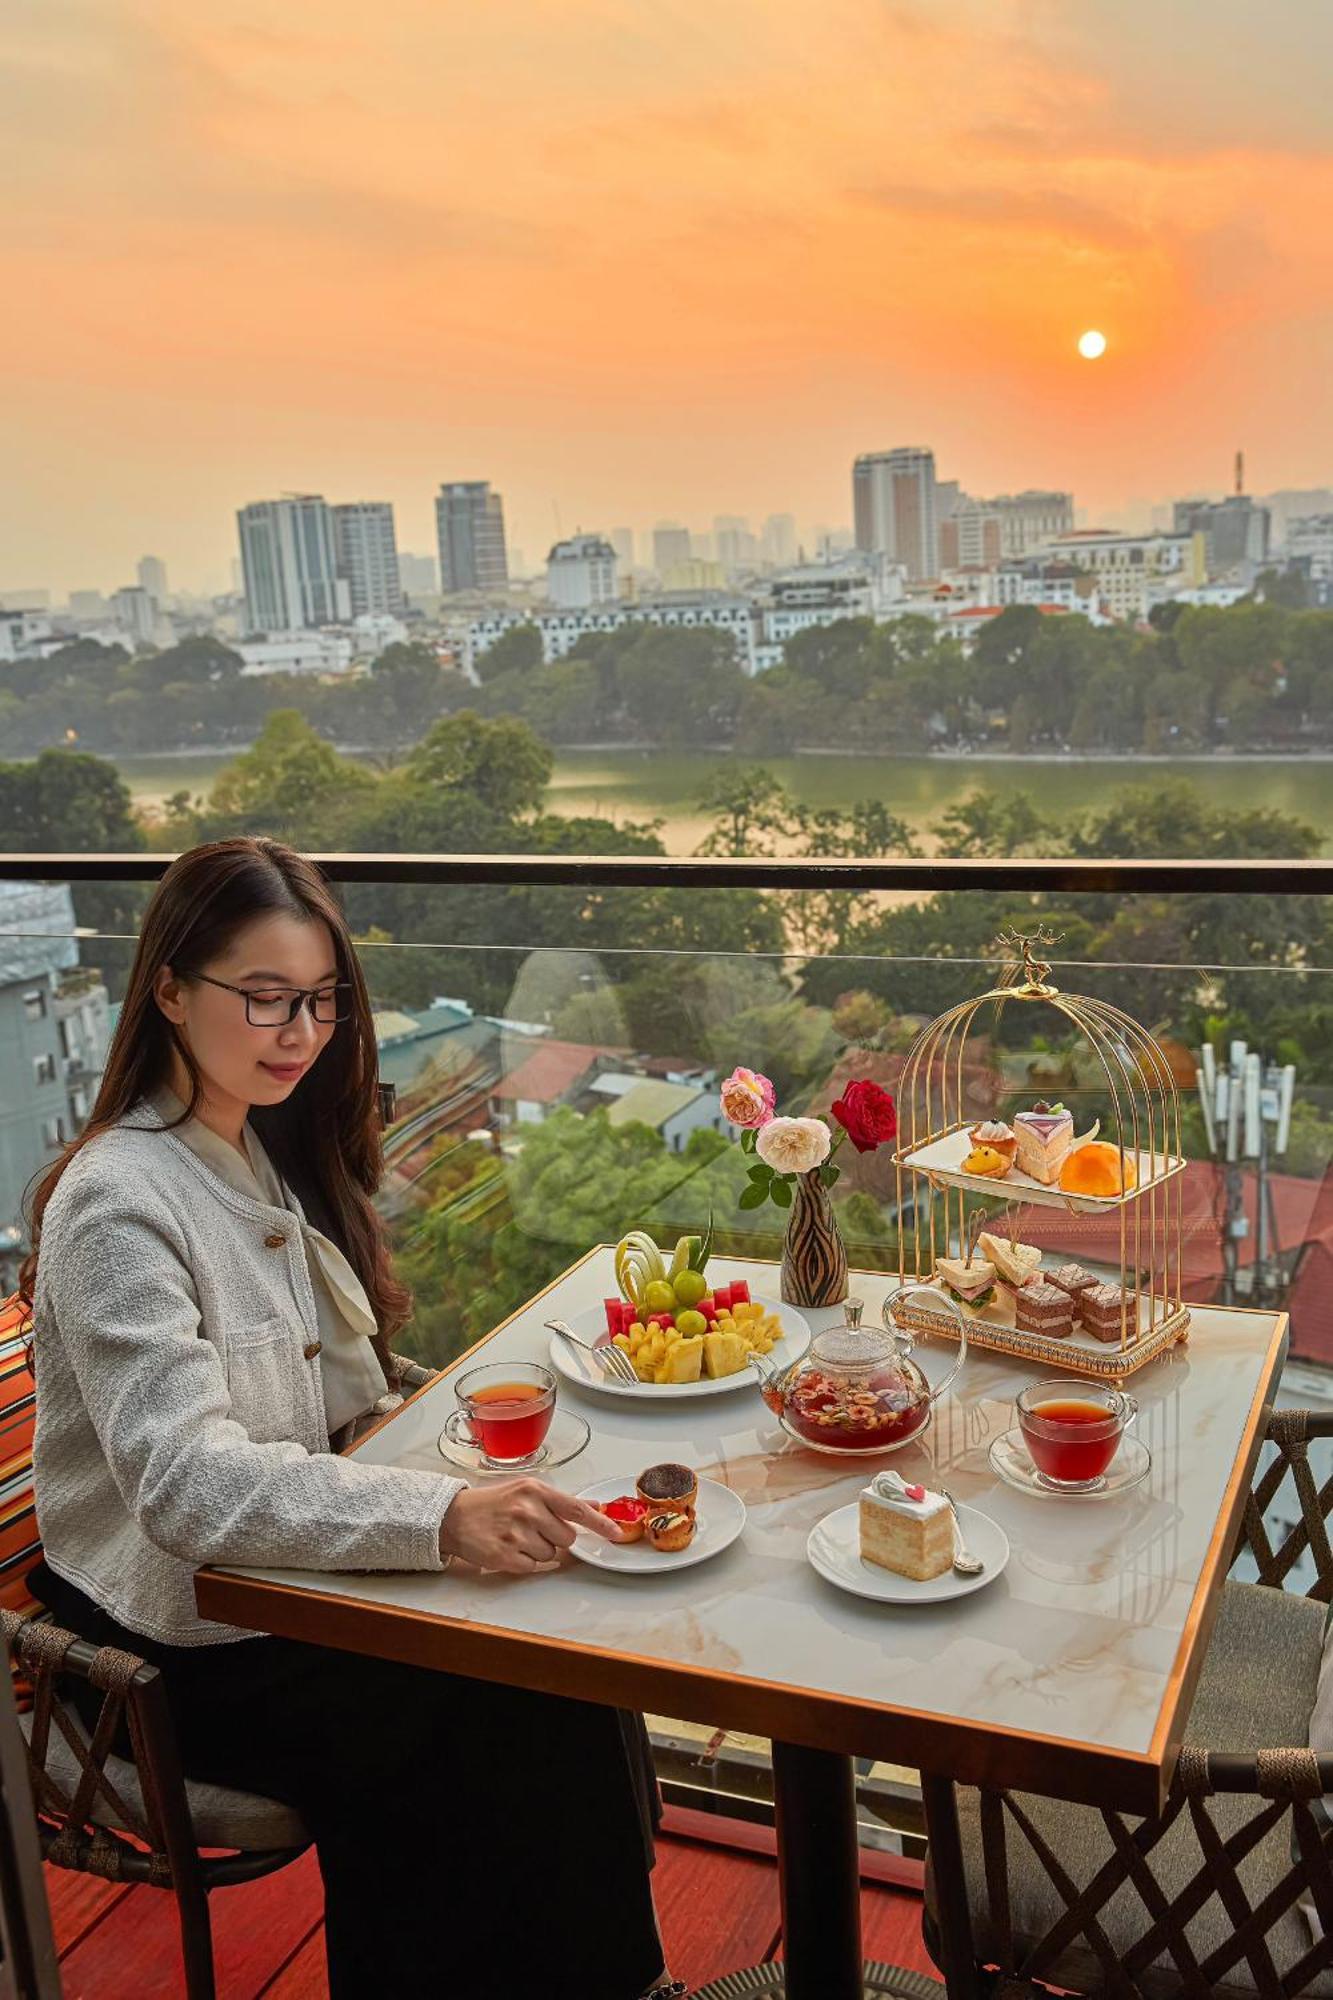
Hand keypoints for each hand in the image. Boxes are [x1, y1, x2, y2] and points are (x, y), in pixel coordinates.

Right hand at [439, 1477, 624, 1573]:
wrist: (455, 1516)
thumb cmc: (493, 1503)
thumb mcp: (526, 1491)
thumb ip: (560, 1501)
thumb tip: (594, 1506)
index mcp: (536, 1491)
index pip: (576, 1509)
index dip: (599, 1523)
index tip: (615, 1533)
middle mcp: (527, 1510)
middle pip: (566, 1538)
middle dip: (556, 1538)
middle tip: (533, 1529)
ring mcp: (516, 1534)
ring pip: (551, 1555)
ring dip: (539, 1550)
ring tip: (517, 1537)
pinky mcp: (505, 1556)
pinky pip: (533, 1567)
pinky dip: (525, 1561)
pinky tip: (510, 1548)